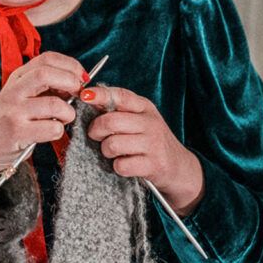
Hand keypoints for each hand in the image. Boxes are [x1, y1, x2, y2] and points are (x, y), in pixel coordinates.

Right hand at [0, 52, 87, 168]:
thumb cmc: (11, 120)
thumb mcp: (23, 95)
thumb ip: (46, 86)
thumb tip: (78, 81)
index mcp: (18, 77)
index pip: (47, 59)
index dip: (70, 65)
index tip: (82, 77)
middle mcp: (14, 91)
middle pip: (47, 74)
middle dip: (71, 82)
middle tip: (79, 95)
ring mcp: (14, 111)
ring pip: (54, 104)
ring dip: (69, 112)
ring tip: (64, 118)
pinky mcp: (17, 132)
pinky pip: (52, 128)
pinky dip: (59, 130)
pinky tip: (51, 132)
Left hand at [83, 85, 204, 213]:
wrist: (179, 167)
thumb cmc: (151, 141)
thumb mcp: (140, 120)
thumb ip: (118, 110)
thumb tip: (87, 98)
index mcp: (145, 108)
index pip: (120, 96)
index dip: (100, 95)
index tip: (84, 96)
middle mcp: (151, 123)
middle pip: (110, 122)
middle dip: (96, 130)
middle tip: (97, 136)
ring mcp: (153, 144)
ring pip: (112, 144)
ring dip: (106, 151)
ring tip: (114, 152)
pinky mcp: (153, 165)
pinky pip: (121, 165)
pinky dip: (118, 167)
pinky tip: (126, 164)